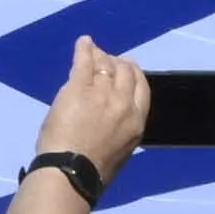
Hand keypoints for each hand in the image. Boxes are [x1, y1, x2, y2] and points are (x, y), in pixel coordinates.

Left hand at [26, 38, 148, 190]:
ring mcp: (102, 93)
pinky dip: (84, 48)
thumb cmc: (92, 170)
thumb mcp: (119, 149)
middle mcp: (124, 103)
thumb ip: (119, 127)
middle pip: (127, 73)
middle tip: (109, 60)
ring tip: (95, 51)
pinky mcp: (79, 87)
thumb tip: (112, 117)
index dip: (135, 75)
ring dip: (102, 56)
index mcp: (137, 122)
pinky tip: (83, 42)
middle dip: (119, 64)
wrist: (72, 171)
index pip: (142, 89)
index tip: (128, 69)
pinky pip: (85, 61)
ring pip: (107, 64)